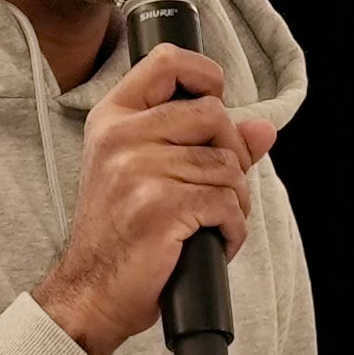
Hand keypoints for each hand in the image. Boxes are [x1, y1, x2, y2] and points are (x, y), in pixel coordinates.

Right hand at [33, 45, 275, 354]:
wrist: (90, 292)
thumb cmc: (119, 234)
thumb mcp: (147, 174)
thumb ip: (204, 142)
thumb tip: (263, 127)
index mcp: (113, 119)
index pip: (166, 62)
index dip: (206, 75)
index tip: (216, 101)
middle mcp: (121, 137)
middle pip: (213, 115)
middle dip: (232, 155)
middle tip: (218, 189)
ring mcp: (139, 171)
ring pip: (227, 166)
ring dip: (234, 202)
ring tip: (210, 223)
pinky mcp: (161, 208)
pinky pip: (226, 204)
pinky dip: (232, 230)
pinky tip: (211, 242)